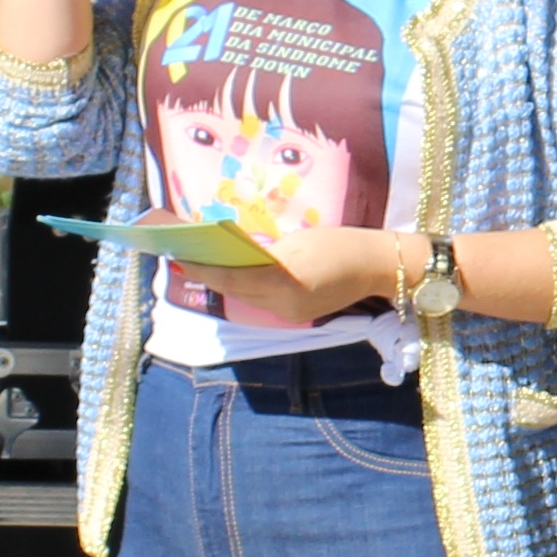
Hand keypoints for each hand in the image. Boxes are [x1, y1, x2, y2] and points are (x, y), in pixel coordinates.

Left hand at [201, 226, 397, 329]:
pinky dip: (246, 289)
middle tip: (182, 259)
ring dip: (225, 283)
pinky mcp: (297, 315)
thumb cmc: (338, 243)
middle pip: (236, 291)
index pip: (233, 277)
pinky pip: (263, 302)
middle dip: (208, 275)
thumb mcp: (297, 241)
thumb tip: (233, 254)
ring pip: (247, 299)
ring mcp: (291, 313)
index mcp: (285, 280)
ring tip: (201, 266)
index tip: (180, 258)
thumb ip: (265, 252)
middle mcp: (284, 303)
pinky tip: (234, 276)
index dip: (204, 269)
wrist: (376, 265)